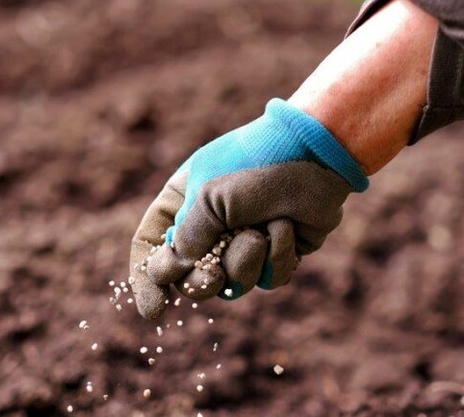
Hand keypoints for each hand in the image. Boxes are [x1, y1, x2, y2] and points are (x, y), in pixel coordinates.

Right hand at [129, 99, 367, 318]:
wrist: (316, 154)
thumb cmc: (256, 164)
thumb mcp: (209, 196)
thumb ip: (186, 238)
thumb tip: (168, 272)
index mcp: (182, 203)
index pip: (150, 248)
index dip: (147, 280)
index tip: (155, 310)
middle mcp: (210, 226)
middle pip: (190, 279)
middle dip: (203, 282)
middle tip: (213, 276)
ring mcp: (245, 242)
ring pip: (233, 285)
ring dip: (246, 261)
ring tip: (261, 230)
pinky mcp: (278, 253)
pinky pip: (268, 280)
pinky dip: (278, 256)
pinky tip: (287, 227)